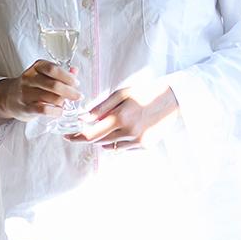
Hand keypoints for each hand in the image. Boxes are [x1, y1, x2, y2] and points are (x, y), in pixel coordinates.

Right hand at [0, 61, 81, 124]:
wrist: (9, 97)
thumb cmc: (31, 85)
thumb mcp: (43, 75)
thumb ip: (60, 73)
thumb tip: (75, 70)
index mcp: (36, 67)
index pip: (52, 69)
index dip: (67, 76)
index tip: (76, 83)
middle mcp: (29, 79)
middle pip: (53, 84)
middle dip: (69, 91)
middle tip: (78, 96)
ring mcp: (26, 93)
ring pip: (50, 97)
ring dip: (63, 102)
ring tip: (68, 104)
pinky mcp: (25, 108)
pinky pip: (43, 110)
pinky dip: (55, 111)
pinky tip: (60, 111)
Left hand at [64, 86, 178, 150]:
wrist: (173, 99)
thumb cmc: (145, 92)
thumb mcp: (121, 94)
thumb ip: (101, 107)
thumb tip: (82, 118)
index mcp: (120, 117)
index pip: (91, 134)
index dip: (76, 137)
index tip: (67, 136)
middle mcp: (128, 132)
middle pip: (99, 141)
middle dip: (89, 135)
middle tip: (85, 128)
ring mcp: (138, 141)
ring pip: (111, 146)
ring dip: (104, 138)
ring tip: (112, 123)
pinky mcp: (145, 146)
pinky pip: (124, 148)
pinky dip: (118, 141)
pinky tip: (126, 128)